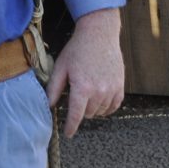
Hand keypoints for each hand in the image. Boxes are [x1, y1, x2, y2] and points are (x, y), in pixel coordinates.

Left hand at [46, 7, 124, 137]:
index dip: (71, 127)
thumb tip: (48, 106)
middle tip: (76, 95)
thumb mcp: (61, 67)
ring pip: (100, 112)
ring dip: (93, 108)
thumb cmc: (77, 49)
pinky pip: (114, 107)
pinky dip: (106, 106)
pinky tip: (100, 98)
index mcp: (82, 87)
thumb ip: (54, 88)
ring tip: (88, 92)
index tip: (68, 133)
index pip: (76, 116)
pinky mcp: (121, 87)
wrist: (99, 34)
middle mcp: (99, 92)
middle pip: (88, 114)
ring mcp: (112, 90)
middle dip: (80, 110)